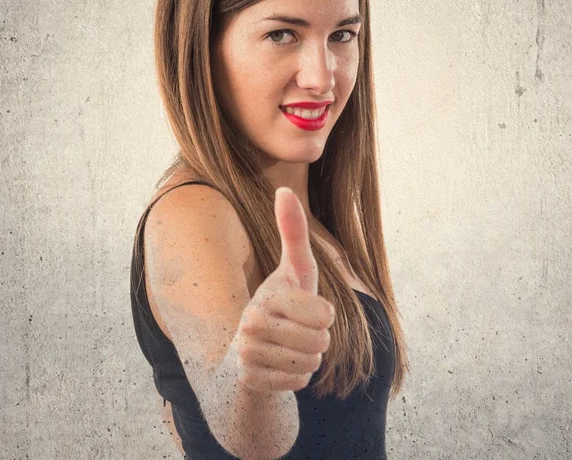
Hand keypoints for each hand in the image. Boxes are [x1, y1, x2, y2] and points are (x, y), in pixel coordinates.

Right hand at [232, 187, 335, 392]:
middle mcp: (250, 325)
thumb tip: (283, 188)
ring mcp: (247, 356)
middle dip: (317, 338)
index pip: (324, 315)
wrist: (248, 348)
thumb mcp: (293, 269)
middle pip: (320, 342)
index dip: (323, 315)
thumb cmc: (281, 303)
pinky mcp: (249, 382)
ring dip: (308, 357)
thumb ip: (292, 231)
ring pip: (310, 364)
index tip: (304, 310)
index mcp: (266, 297)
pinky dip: (297, 376)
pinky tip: (279, 365)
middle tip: (296, 330)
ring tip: (287, 346)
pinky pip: (299, 383)